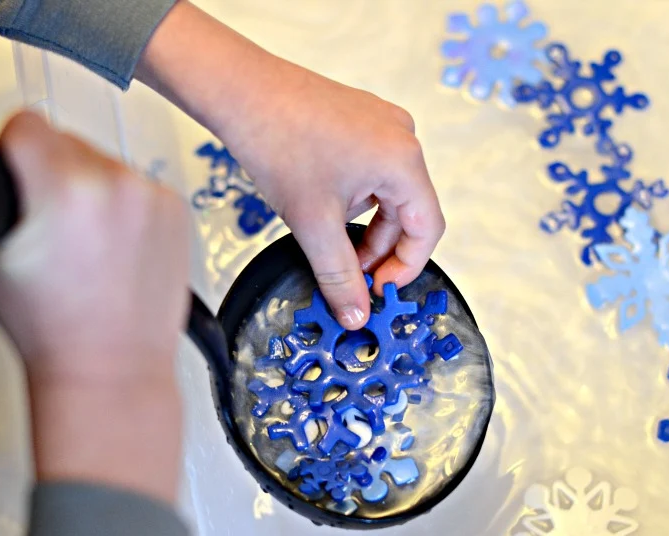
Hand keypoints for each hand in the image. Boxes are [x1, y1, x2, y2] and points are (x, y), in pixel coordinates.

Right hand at [0, 112, 189, 502]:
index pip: (26, 123)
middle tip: (51, 226)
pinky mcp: (178, 212)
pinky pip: (139, 187)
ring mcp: (153, 198)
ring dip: (92, 190)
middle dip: (52, 173)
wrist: (112, 368)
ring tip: (87, 245)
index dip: (10, 151)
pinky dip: (126, 208)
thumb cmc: (53, 329)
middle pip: (68, 141)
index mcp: (64, 190)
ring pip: (105, 163)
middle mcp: (116, 186)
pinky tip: (115, 250)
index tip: (15, 174)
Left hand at [137, 1, 443, 329]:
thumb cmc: (277, 139)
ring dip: (362, 225)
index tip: (379, 290)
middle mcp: (401, 137)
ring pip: (386, 194)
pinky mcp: (359, 120)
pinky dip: (352, 197)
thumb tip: (355, 311)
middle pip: (407, 212)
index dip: (405, 268)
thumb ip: (339, 275)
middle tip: (349, 275)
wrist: (240, 91)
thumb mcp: (313, 223)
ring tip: (324, 234)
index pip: (427, 230)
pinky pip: (370, 171)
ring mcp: (381, 125)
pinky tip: (320, 203)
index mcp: (403, 160)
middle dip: (378, 249)